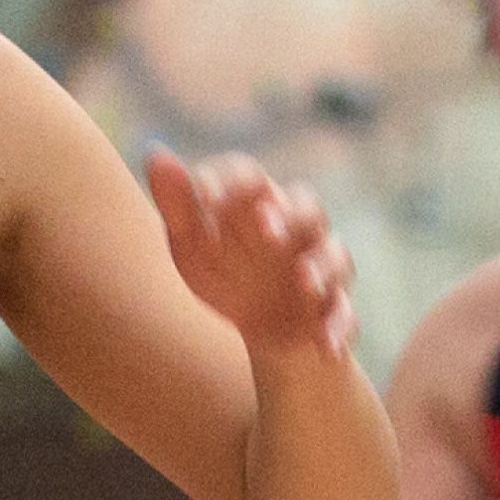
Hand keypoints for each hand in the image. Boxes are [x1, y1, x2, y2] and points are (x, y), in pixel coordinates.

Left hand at [144, 149, 351, 359]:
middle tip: (266, 229)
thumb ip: (177, 204)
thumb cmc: (221, 273)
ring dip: (323, 266)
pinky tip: (325, 346)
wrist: (257, 328)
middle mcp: (295, 228)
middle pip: (306, 205)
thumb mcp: (190, 244)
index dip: (232, 181)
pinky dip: (338, 327)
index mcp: (257, 203)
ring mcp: (318, 267)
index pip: (250, 177)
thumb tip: (155, 154)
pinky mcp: (331, 307)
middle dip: (290, 215)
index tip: (205, 196)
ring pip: (335, 255)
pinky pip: (344, 313)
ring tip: (304, 282)